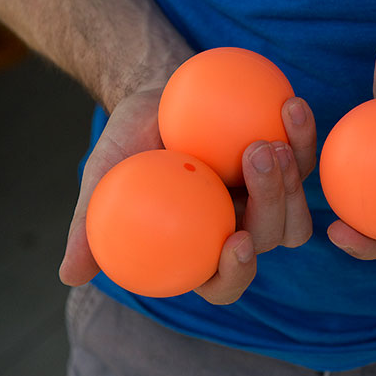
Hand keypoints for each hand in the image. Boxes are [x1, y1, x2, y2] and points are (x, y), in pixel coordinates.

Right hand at [59, 81, 316, 304]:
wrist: (162, 94)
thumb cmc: (130, 141)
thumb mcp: (104, 176)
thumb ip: (89, 225)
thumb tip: (71, 275)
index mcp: (203, 248)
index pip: (226, 281)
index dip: (236, 273)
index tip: (236, 242)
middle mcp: (242, 227)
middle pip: (273, 238)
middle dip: (273, 204)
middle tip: (256, 156)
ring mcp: (269, 196)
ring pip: (298, 206)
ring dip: (292, 175)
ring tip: (271, 136)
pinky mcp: (288, 162)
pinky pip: (305, 157)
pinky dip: (303, 134)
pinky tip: (292, 106)